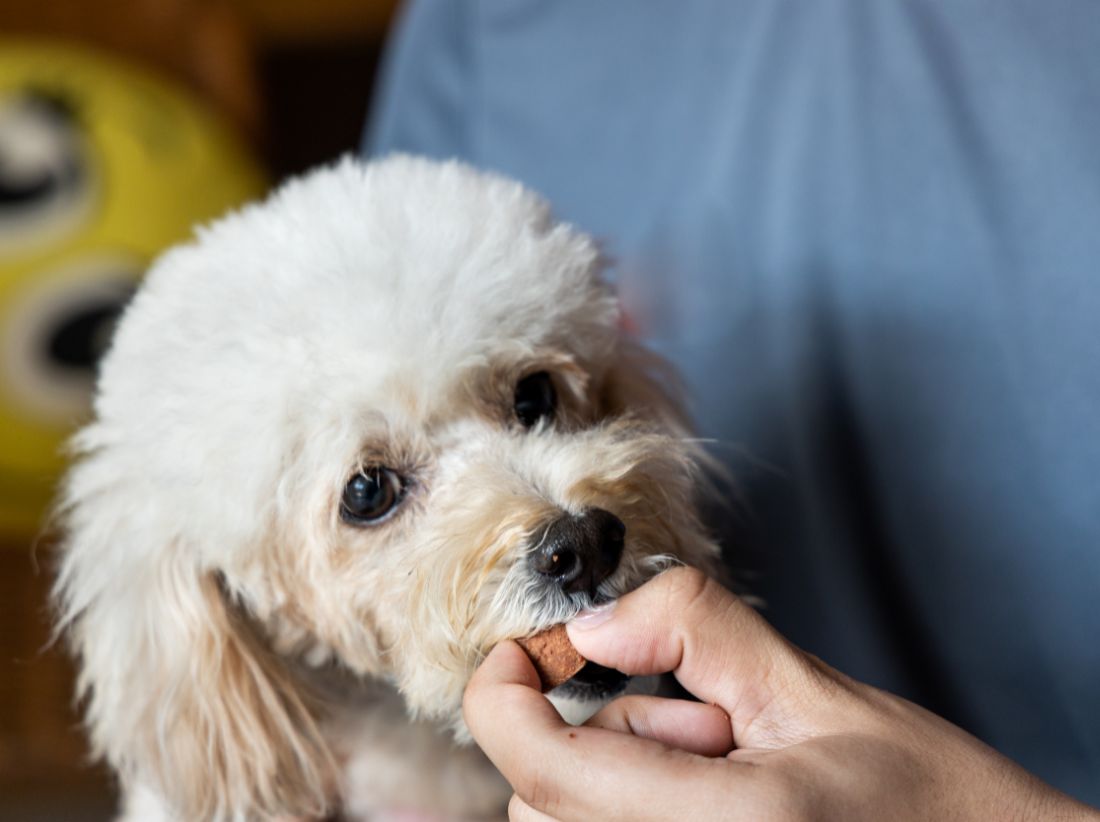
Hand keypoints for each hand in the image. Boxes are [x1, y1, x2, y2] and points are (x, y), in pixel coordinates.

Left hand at [464, 567, 1096, 820]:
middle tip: (707, 720)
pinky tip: (714, 794)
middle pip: (541, 798)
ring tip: (727, 764)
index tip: (523, 651)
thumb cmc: (926, 800)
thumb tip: (592, 621)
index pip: (541, 766)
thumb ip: (694, 629)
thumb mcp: (811, 689)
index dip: (503, 694)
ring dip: (622, 772)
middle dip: (600, 732)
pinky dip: (631, 801)